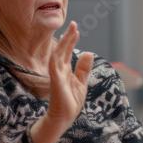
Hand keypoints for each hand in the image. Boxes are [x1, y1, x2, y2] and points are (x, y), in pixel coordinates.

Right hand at [30, 21, 93, 142]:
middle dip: (68, 37)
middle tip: (74, 24)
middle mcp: (59, 70)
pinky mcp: (56, 81)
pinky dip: (58, 55)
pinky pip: (54, 65)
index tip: (76, 29)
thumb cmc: (70, 102)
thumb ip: (83, 69)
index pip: (67, 51)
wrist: (64, 118)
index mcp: (65, 70)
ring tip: (71, 31)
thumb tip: (88, 52)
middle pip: (63, 50)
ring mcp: (56, 75)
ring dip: (64, 43)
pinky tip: (62, 47)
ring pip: (58, 54)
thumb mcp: (81, 83)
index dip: (71, 40)